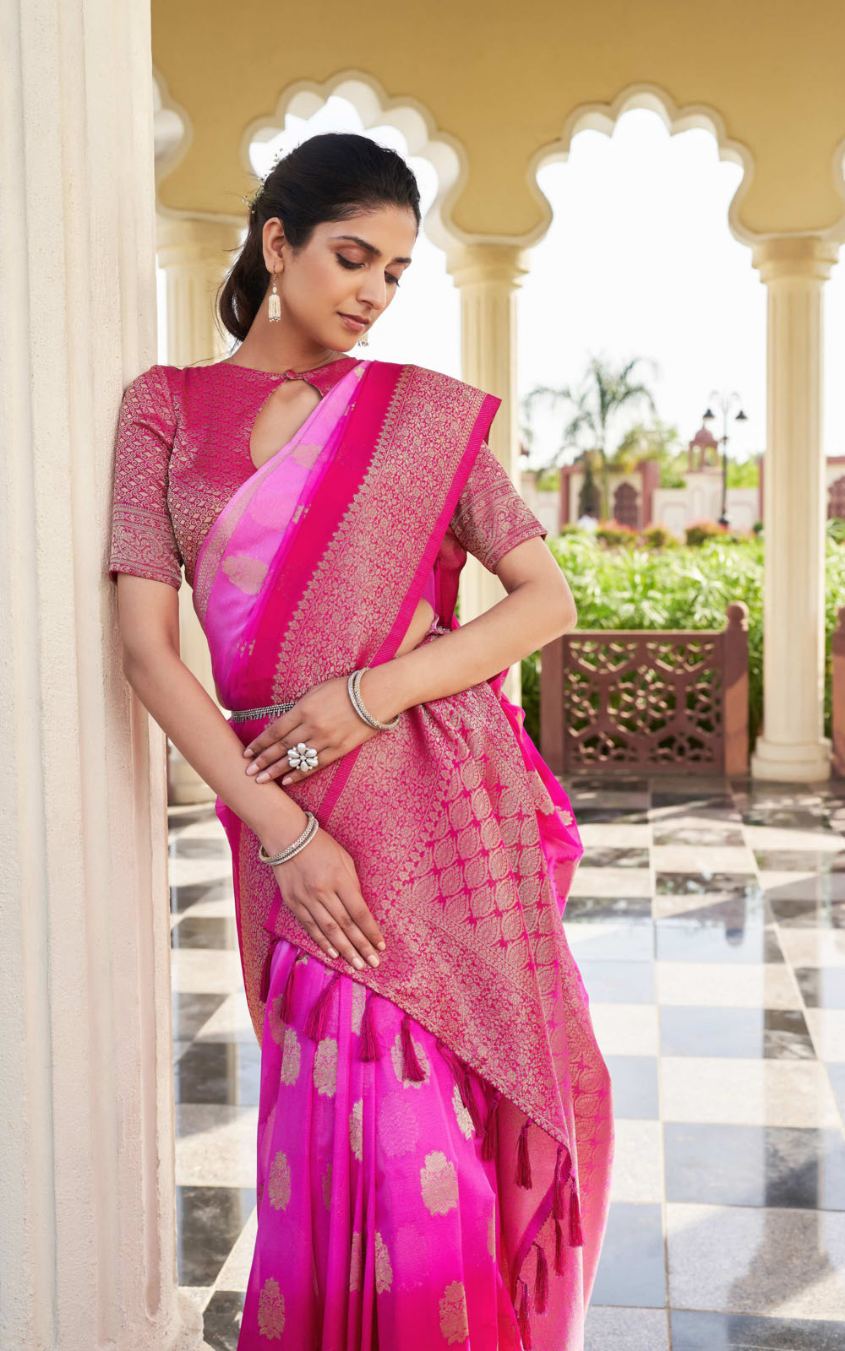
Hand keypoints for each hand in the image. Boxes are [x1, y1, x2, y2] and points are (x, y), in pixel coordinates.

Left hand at [242, 670, 397, 785]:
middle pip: (281, 748)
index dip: (260, 743)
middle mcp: (311, 726)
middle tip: (247, 772)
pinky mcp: (339, 749)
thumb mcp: (317, 691)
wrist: (376, 695)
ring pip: (295, 759)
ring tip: (261, 780)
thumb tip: (284, 723)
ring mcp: (326, 740)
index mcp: (304, 709)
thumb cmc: (346, 688)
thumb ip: (300, 708)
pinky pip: (315, 765)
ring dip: (276, 771)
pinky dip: (300, 774)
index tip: (247, 752)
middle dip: (263, 761)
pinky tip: (287, 781)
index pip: (275, 731)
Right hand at [264, 820, 385, 970]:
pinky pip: (310, 927)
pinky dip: (322, 942)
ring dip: (344, 950)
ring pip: (328, 930)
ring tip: (356, 965)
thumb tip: (361, 911)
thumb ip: (353, 885)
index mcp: (340, 879)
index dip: (371, 931)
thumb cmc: (322, 846)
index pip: (359, 912)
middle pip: (346, 925)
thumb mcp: (345, 860)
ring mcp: (306, 899)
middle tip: (373, 964)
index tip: (381, 946)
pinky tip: (333, 954)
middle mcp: (323, 891)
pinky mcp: (293, 903)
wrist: (287, 837)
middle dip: (361, 947)